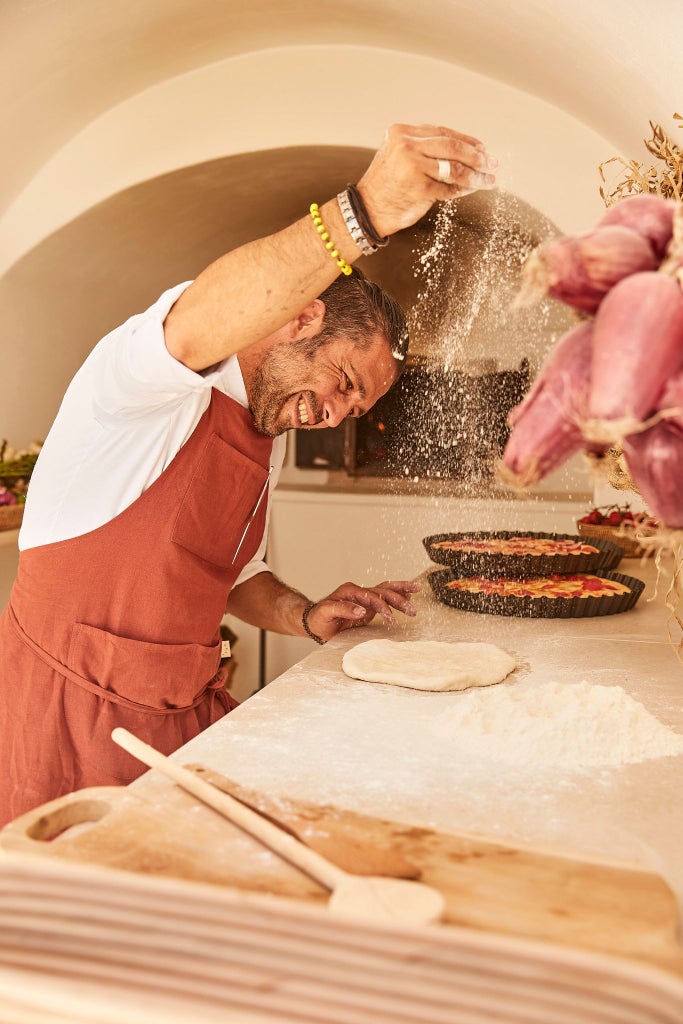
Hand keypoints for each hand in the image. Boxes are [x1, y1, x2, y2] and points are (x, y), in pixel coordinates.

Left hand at [304, 580, 420, 641]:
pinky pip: (385, 597)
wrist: (314, 621)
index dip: (381, 607)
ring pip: (386, 590)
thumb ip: (342, 609)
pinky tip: (408, 595)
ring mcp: (364, 597)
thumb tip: (361, 609)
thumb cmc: (318, 618)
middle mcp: (358, 591)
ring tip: (417, 590)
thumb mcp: (326, 613)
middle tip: (412, 610)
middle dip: (398, 599)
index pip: (371, 596)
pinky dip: (397, 594)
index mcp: (349, 591)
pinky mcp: (367, 604)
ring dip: (401, 592)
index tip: (390, 618)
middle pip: (382, 591)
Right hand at [357, 123, 497, 237]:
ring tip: (489, 180)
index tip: (483, 149)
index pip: (442, 132)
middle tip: (492, 164)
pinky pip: (448, 188)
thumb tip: (466, 153)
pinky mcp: (418, 187)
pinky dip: (461, 190)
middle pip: (452, 147)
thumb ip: (425, 150)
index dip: (466, 141)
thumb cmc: (387, 186)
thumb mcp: (401, 157)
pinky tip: (471, 190)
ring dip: (475, 175)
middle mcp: (406, 145)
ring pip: (454, 168)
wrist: (367, 210)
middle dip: (476, 157)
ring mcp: (412, 166)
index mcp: (402, 132)